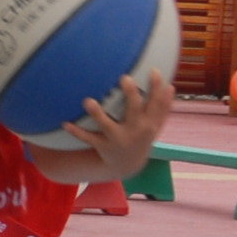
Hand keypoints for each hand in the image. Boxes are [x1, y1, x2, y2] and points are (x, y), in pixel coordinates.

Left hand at [56, 73, 174, 178]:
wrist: (127, 166)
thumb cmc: (141, 138)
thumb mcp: (155, 126)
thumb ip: (163, 108)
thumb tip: (171, 87)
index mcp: (149, 124)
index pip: (156, 104)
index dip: (156, 88)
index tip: (153, 71)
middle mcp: (135, 131)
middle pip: (134, 110)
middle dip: (131, 95)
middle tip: (124, 78)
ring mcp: (118, 139)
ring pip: (107, 125)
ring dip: (97, 113)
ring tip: (88, 101)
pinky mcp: (103, 146)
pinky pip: (88, 138)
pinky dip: (76, 132)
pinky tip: (65, 123)